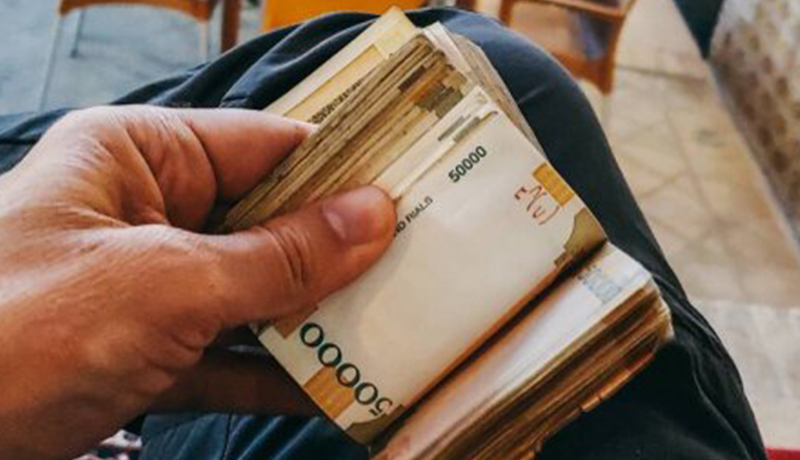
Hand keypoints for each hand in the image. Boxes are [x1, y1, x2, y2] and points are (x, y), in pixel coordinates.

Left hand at [0, 106, 395, 458]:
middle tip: (421, 265)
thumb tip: (374, 215)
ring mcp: (148, 285)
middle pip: (267, 223)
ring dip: (315, 319)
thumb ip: (277, 258)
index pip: (265, 145)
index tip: (416, 186)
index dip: (343, 166)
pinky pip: (226, 354)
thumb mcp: (166, 284)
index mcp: (139, 158)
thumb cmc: (16, 331)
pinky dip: (274, 375)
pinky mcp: (143, 352)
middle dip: (338, 253)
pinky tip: (332, 389)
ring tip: (394, 328)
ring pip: (254, 293)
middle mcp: (147, 211)